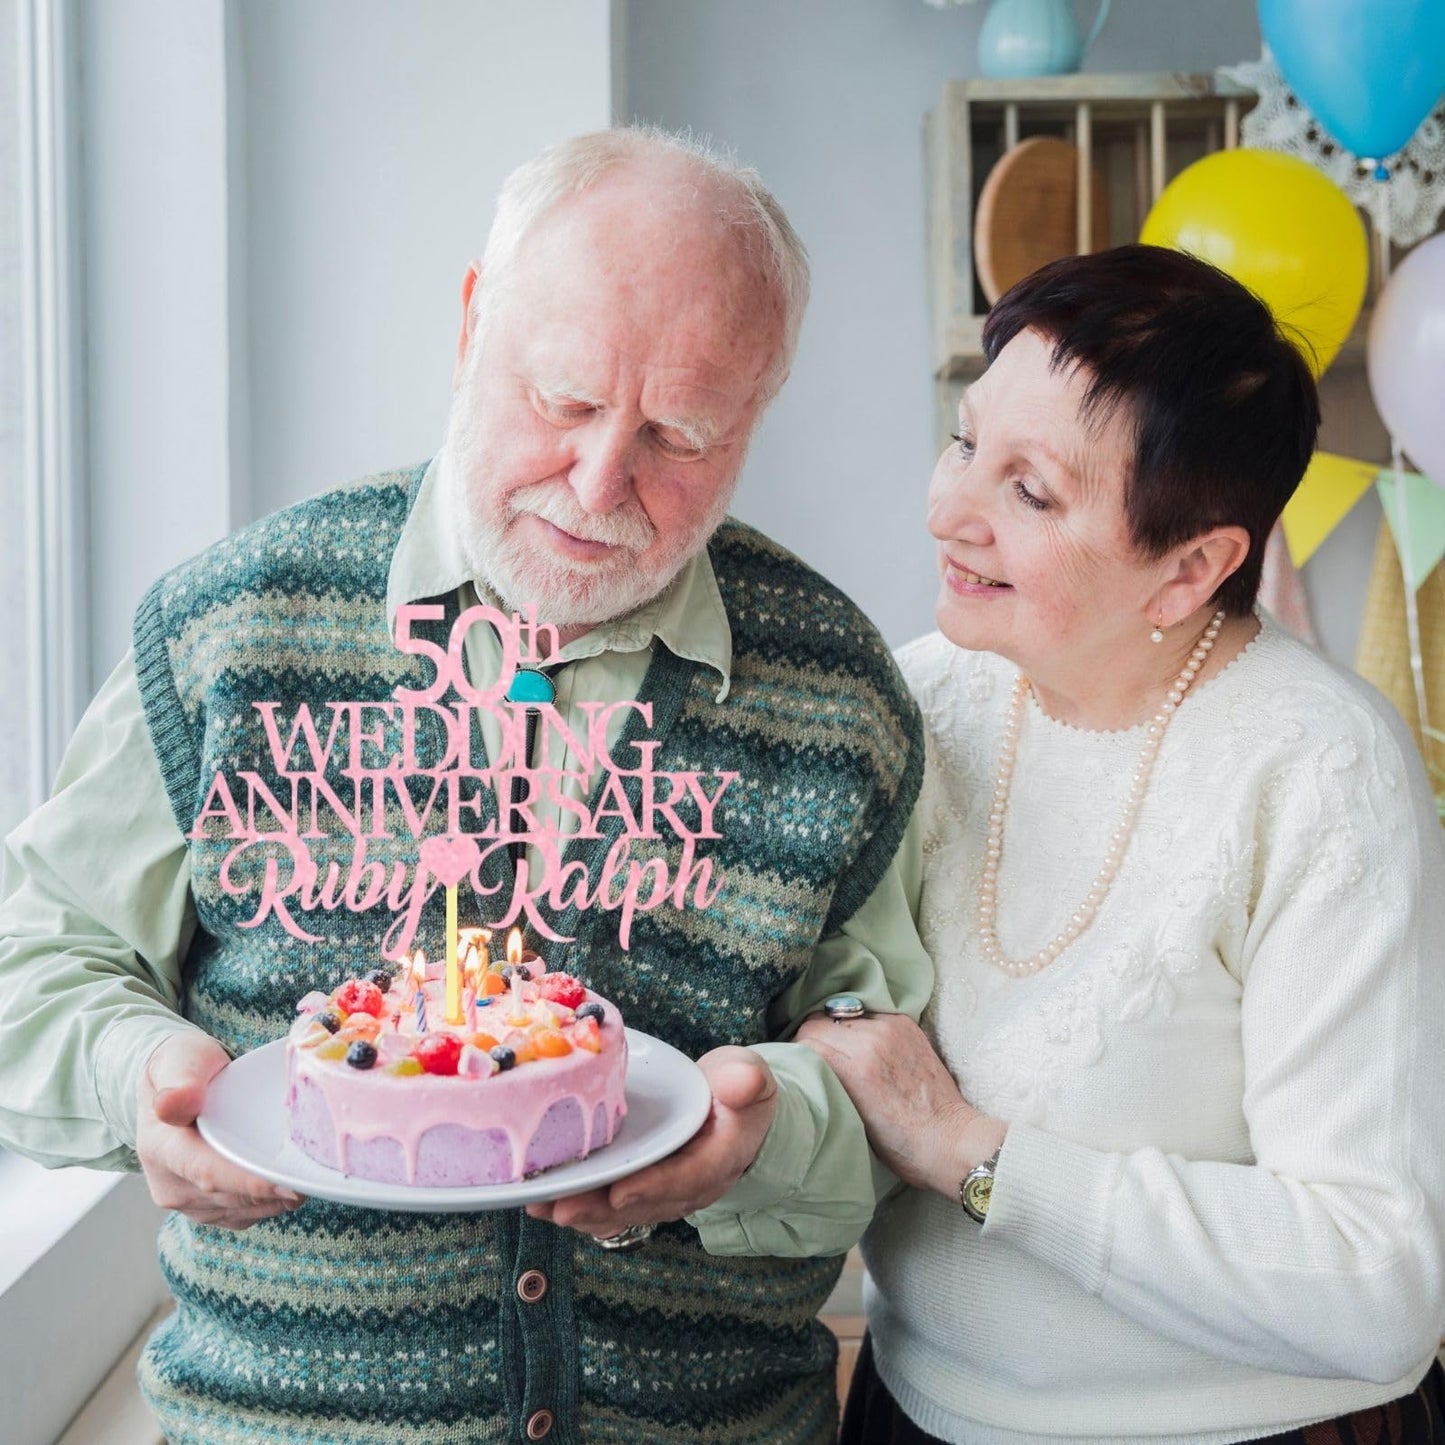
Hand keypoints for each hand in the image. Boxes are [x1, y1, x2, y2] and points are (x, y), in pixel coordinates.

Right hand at [136, 1032, 304, 1228]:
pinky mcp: (204, 1209)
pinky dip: (271, 1203)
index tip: (289, 1187)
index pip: (208, 1174)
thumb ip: (181, 1078)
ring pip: (242, 1211)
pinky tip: (290, 1183)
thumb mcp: (182, 1057)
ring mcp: (186, 1201)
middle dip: (276, 1192)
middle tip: (319, 1179)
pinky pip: (244, 1215)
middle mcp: (169, 1183)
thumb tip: (175, 1104)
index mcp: (161, 1147)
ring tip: (310, 1177)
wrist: (174, 1085)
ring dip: (277, 1200)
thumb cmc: (185, 1066)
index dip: (251, 1184)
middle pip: (232, 1197)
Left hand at [526, 1045, 777, 1237]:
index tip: (621, 1190)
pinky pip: (612, 1203)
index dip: (655, 1186)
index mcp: (721, 1157)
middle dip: (601, 1208)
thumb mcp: (749, 1075)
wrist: (734, 1106)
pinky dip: (580, 1204)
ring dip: (582, 1212)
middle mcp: (691, 1184)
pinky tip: (543, 1203)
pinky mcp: (644, 1186)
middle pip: (646, 1203)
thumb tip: (743, 1082)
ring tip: (540, 1207)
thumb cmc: (737, 1088)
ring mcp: (665, 1189)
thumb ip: (746, 1080)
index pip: (689, 1177)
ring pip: (623, 1210)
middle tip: (561, 1208)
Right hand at [796, 1012, 1004, 1198]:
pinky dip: (860, 1027)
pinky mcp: (907, 1024)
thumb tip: (806, 1065)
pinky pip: (868, 1014)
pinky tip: (865, 1047)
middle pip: (819, 1022)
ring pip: (842, 1014)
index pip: (806, 1039)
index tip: (800, 1069)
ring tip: (843, 1055)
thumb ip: (828, 1084)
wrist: (951, 1140)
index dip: (798, 1054)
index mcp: (857, 1068)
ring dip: (837, 1031)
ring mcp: (892, 1028)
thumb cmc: (901, 1145)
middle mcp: (873, 1040)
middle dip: (813, 1040)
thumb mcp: (851, 1121)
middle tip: (817, 1062)